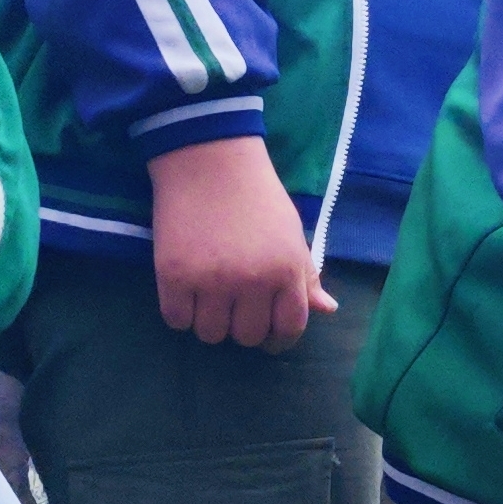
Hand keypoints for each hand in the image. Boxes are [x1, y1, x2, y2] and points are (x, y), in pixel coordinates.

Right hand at [148, 136, 333, 349]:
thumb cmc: (258, 200)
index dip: (279, 338)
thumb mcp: (292, 235)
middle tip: (235, 309)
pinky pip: (176, 320)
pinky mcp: (174, 276)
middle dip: (243, 328)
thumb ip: (306, 276)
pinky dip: (180, 314)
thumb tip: (328, 309)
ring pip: (211, 334)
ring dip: (210, 324)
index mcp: (288, 271)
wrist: (211, 165)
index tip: (269, 335)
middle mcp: (253, 281)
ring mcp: (212, 281)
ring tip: (209, 300)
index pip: (290, 328)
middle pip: (248, 336)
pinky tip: (186, 295)